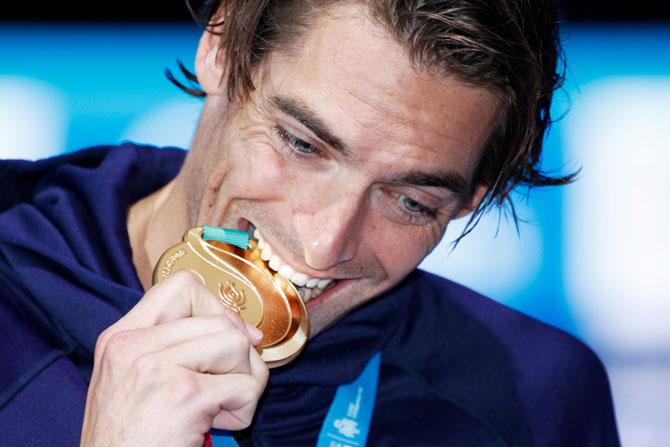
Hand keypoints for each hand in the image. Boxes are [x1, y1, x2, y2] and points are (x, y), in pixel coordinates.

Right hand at [80, 270, 268, 446]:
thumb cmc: (128, 438)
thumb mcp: (132, 380)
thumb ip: (175, 346)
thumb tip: (247, 331)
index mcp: (120, 337)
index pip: (181, 285)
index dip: (216, 306)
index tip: (226, 335)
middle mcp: (134, 345)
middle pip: (220, 318)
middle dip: (238, 354)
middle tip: (223, 386)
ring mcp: (158, 368)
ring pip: (237, 344)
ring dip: (243, 379)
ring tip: (220, 406)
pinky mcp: (185, 395)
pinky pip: (245, 386)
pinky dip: (244, 409)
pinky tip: (218, 424)